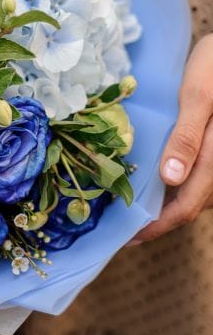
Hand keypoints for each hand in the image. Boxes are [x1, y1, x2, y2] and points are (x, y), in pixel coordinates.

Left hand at [128, 34, 212, 244]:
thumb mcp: (198, 97)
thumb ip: (187, 138)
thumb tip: (170, 179)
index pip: (189, 206)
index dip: (160, 225)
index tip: (132, 238)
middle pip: (195, 205)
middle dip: (163, 221)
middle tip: (129, 229)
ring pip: (201, 194)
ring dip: (173, 206)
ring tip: (140, 209)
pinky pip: (204, 177)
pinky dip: (183, 187)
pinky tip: (162, 183)